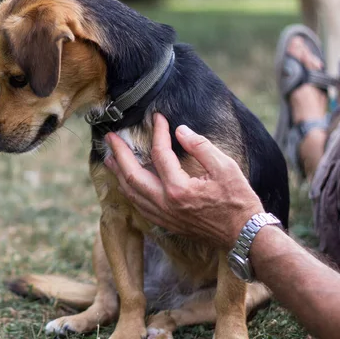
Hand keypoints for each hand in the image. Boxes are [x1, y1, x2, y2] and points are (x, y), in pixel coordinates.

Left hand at [104, 113, 263, 248]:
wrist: (244, 236)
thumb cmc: (238, 202)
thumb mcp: (226, 168)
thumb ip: (200, 147)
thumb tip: (180, 130)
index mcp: (179, 189)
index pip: (160, 154)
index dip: (157, 133)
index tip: (157, 118)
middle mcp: (165, 204)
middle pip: (131, 176)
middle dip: (119, 154)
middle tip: (110, 138)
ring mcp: (163, 216)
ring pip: (131, 193)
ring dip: (118, 173)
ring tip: (109, 157)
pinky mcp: (166, 223)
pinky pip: (138, 205)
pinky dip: (129, 191)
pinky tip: (125, 183)